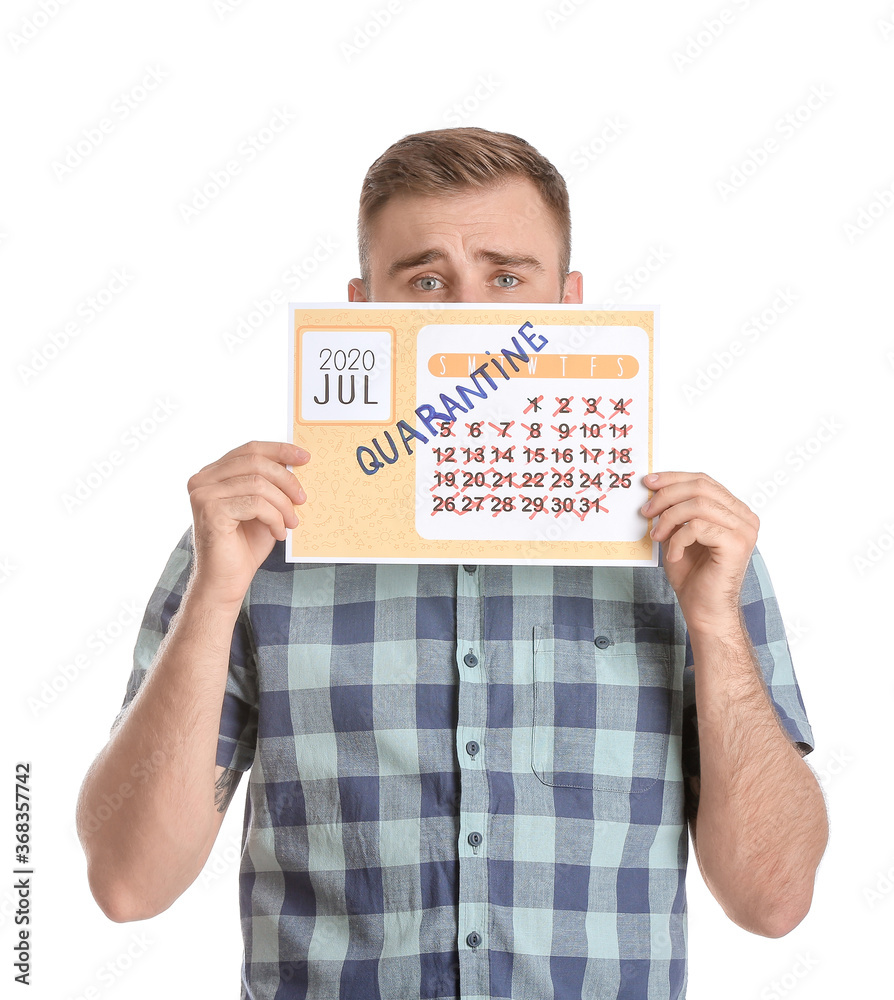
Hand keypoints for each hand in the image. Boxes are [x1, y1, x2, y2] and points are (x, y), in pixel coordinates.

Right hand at [186, 441, 308, 606]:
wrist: (226, 582)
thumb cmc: (245, 546)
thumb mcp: (264, 508)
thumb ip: (271, 484)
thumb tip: (297, 462)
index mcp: (214, 474)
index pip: (250, 449)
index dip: (279, 450)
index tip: (305, 457)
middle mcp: (203, 480)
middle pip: (255, 462)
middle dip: (286, 479)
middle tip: (303, 499)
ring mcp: (203, 494)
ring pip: (258, 483)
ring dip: (283, 504)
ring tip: (291, 523)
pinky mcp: (210, 510)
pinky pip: (256, 504)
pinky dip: (274, 518)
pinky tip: (278, 534)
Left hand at [641, 471, 758, 634]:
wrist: (703, 610)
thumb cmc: (692, 575)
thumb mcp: (677, 533)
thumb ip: (674, 510)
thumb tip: (654, 487)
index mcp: (733, 510)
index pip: (703, 480)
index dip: (673, 478)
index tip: (648, 482)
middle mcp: (744, 517)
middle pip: (701, 487)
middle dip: (667, 496)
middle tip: (646, 512)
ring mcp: (744, 530)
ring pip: (698, 505)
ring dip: (669, 518)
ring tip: (657, 537)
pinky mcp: (737, 544)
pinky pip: (698, 527)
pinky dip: (678, 539)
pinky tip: (674, 556)